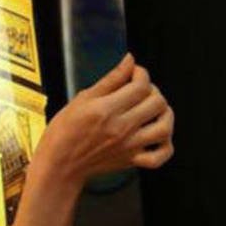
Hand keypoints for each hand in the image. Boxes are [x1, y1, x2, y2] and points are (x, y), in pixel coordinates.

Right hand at [32, 53, 173, 187]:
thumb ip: (110, 79)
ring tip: (154, 108)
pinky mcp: (131, 160)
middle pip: (157, 103)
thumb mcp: (82, 98)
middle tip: (141, 89)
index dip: (141, 73)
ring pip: (164, 127)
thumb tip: (129, 61)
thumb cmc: (64, 132)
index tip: (134, 72)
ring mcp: (129, 146)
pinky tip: (157, 133)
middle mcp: (121, 128)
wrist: (60, 164)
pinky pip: (159, 156)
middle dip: (153, 89)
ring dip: (165, 113)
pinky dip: (165, 145)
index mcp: (106, 110)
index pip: (141, 85)